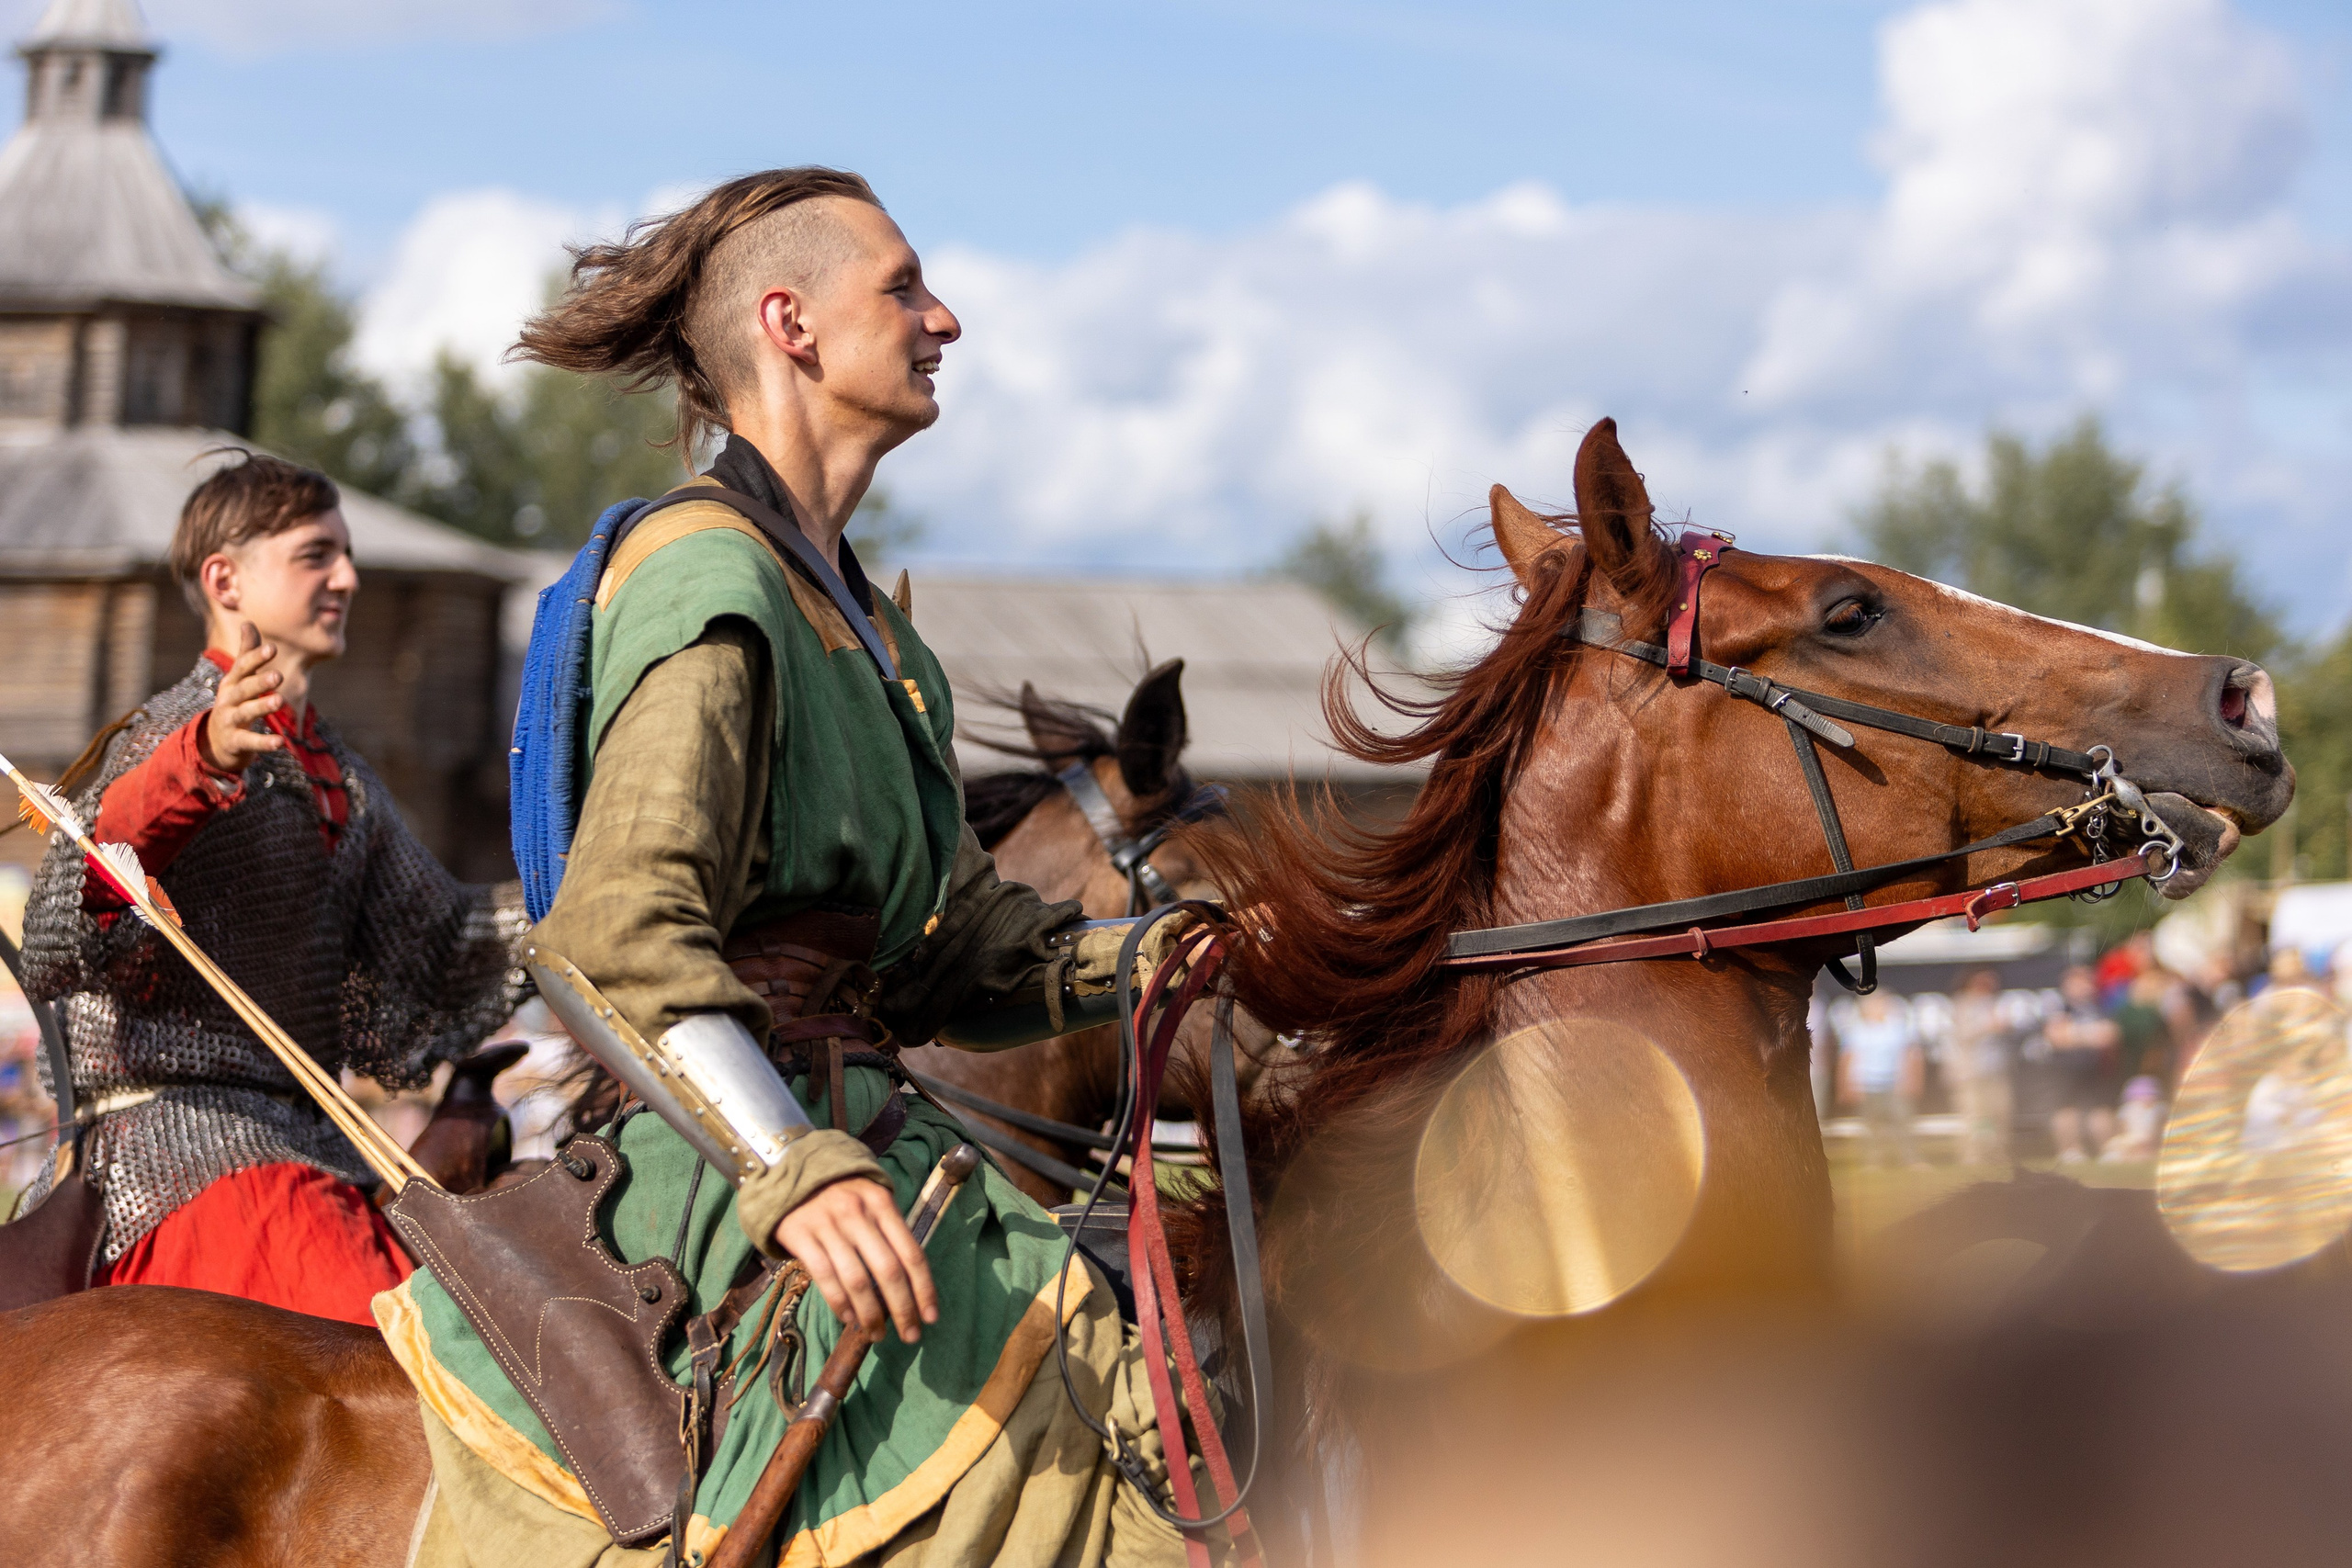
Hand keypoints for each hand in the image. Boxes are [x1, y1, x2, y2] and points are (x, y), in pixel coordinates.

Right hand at [203, 623, 286, 774]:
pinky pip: (249, 741)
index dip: (256, 657)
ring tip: (280, 701)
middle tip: (278, 675)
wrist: (216, 740)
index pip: (243, 667)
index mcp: (233, 682)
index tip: (272, 648)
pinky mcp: (235, 741)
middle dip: (259, 681)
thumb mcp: (239, 678)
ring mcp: (230, 720)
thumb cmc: (234, 702)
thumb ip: (247, 653)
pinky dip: (264, 742)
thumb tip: (248, 622)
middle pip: (244, 689)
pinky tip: (281, 742)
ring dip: (261, 706)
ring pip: (245, 712)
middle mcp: (229, 699)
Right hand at [774, 1177, 938, 1344]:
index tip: (930, 1317)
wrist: (789, 1168)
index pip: (911, 1253)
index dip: (924, 1289)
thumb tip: (909, 1278)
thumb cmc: (840, 1191)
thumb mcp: (870, 1197)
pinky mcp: (801, 1235)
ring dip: (870, 1314)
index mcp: (882, 1203)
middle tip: (910, 1335)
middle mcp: (858, 1213)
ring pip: (856, 1280)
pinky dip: (840, 1303)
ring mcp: (828, 1225)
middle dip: (903, 1309)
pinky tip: (849, 1318)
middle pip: (888, 1271)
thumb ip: (888, 1230)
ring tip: (877, 1334)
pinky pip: (824, 1277)